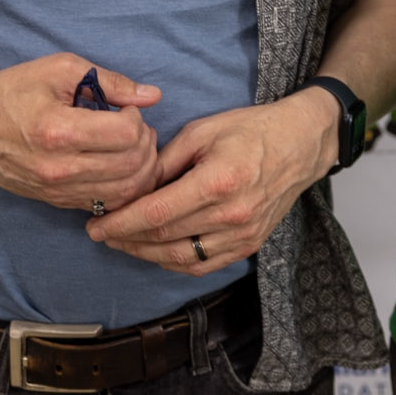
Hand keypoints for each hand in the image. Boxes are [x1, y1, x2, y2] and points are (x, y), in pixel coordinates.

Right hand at [0, 54, 160, 211]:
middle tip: (134, 126)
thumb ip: (109, 82)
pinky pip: (106, 205)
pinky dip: (124, 188)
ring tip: (131, 146)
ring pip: (124, 192)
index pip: (126, 135)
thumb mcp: (60, 69)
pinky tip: (120, 167)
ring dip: (141, 168)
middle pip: (132, 166)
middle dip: (144, 142)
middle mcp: (59, 168)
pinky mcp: (55, 202)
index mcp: (59, 130)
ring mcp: (57, 190)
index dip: (137, 118)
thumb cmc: (13, 90)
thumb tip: (152, 96)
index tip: (126, 109)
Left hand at [85, 87, 338, 273]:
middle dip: (125, 239)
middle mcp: (231, 214)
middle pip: (163, 238)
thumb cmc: (252, 130)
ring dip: (145, 254)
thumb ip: (164, 161)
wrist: (301, 144)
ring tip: (123, 242)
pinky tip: (155, 250)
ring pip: (180, 258)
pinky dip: (173, 262)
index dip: (119, 223)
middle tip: (100, 233)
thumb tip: (131, 185)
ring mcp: (242, 234)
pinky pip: (203, 265)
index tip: (95, 225)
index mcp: (217, 181)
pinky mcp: (249, 245)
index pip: (155, 213)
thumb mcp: (202, 131)